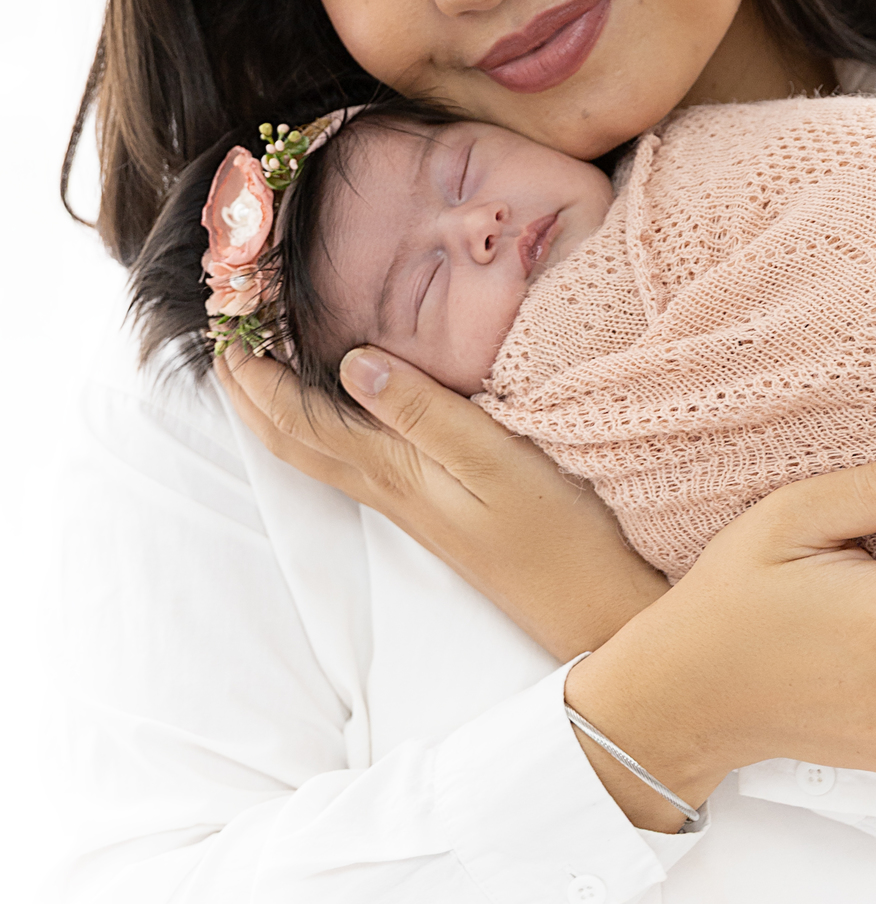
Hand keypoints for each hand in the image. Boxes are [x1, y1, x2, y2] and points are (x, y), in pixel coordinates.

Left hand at [217, 345, 667, 655]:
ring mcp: (410, 500)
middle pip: (292, 440)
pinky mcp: (433, 504)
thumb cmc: (557, 533)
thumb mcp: (497, 460)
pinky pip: (352, 456)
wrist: (594, 609)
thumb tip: (352, 363)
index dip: (255, 377)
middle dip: (248, 390)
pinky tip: (339, 400)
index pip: (299, 421)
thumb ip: (426, 413)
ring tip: (260, 358)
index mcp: (394, 472)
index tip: (227, 324)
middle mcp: (389, 489)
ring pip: (317, 450)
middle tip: (223, 331)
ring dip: (277, 406)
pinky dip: (322, 421)